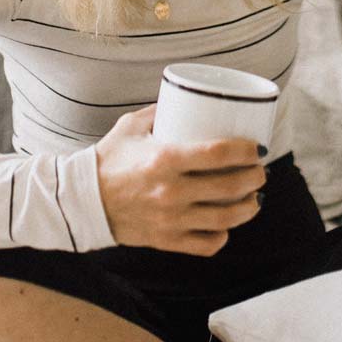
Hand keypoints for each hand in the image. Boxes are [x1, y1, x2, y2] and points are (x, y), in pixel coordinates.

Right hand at [94, 105, 265, 255]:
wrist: (81, 200)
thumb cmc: (108, 159)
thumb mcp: (132, 126)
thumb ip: (161, 110)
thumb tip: (189, 97)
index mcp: (164, 159)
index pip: (219, 154)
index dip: (247, 150)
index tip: (259, 148)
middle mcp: (170, 191)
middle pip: (230, 186)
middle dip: (255, 178)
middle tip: (260, 171)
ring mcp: (170, 219)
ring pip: (225, 219)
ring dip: (249, 207)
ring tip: (255, 198)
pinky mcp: (166, 240)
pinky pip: (206, 244)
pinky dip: (223, 235)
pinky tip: (228, 224)